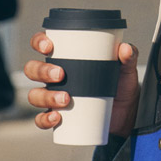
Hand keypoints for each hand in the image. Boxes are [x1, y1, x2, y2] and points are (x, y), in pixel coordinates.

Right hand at [24, 34, 140, 134]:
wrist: (126, 114)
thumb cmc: (120, 85)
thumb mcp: (126, 70)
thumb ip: (128, 57)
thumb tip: (125, 48)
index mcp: (66, 57)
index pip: (42, 44)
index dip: (38, 42)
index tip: (48, 46)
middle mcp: (54, 76)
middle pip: (32, 69)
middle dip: (41, 71)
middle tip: (61, 74)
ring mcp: (54, 97)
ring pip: (34, 95)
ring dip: (45, 96)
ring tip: (66, 99)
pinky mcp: (58, 116)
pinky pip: (41, 119)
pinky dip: (45, 119)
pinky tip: (57, 117)